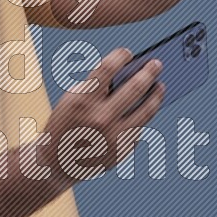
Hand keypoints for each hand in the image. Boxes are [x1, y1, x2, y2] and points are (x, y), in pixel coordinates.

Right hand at [42, 47, 165, 183]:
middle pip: (134, 88)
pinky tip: (147, 108)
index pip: (107, 68)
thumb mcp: (71, 102)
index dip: (120, 56)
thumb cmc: (64, 125)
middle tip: (157, 64)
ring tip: (161, 86)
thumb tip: (129, 74)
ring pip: (145, 111)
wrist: (55, 164)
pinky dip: (142, 118)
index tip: (128, 52)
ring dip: (156, 96)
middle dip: (149, 72)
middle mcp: (100, 118)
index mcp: (82, 100)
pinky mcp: (121, 151)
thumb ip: (95, 88)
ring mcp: (113, 137)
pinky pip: (138, 129)